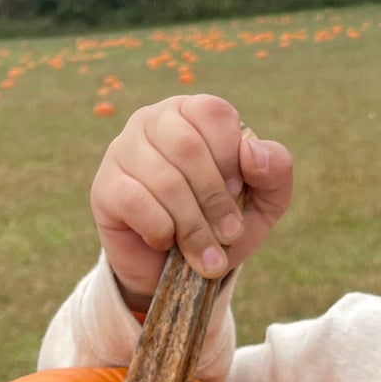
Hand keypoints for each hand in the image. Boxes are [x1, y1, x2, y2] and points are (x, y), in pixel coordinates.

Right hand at [91, 93, 294, 310]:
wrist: (177, 269)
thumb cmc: (220, 223)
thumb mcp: (263, 201)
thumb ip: (275, 170)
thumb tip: (252, 151)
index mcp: (192, 112)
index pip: (214, 113)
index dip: (232, 159)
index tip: (238, 191)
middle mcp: (153, 120)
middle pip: (188, 147)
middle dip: (216, 199)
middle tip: (230, 233)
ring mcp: (123, 150)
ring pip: (165, 180)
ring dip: (194, 226)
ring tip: (208, 254)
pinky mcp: (105, 186)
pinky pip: (138, 203)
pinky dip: (162, 231)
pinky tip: (167, 242)